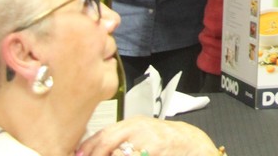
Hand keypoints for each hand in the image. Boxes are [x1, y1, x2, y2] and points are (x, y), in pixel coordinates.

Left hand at [77, 117, 217, 155]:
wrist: (190, 142)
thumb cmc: (161, 139)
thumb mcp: (140, 133)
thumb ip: (119, 138)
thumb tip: (89, 151)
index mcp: (132, 123)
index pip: (103, 133)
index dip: (87, 147)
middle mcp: (139, 129)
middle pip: (107, 142)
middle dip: (95, 154)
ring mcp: (148, 141)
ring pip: (118, 153)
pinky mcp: (156, 151)